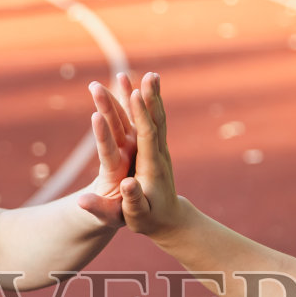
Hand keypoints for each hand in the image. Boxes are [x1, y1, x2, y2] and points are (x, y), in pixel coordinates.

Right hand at [83, 71, 180, 237]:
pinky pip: (154, 123)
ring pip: (158, 119)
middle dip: (152, 99)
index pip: (149, 136)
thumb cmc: (149, 220)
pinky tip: (148, 91)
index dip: (143, 115)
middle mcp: (159, 155)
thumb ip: (131, 201)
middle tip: (149, 76)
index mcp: (152, 168)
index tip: (137, 94)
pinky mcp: (157, 149)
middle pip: (157, 122)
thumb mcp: (137, 216)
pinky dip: (151, 105)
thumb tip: (125, 184)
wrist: (170, 222)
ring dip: (154, 97)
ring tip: (150, 75)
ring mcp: (160, 151)